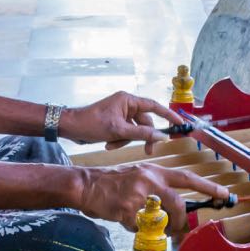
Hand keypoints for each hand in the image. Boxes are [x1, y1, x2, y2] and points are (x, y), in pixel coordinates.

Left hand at [60, 92, 183, 154]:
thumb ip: (142, 133)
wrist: (70, 126)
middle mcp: (126, 104)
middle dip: (142, 137)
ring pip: (135, 130)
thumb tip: (161, 136)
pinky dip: (119, 140)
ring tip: (113, 145)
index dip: (169, 115)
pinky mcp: (115, 122)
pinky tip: (109, 144)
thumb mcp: (118, 130)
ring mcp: (121, 113)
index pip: (154, 106)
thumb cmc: (91, 123)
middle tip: (147, 150)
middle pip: (145, 122)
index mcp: (128, 100)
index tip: (179, 124)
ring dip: (126, 140)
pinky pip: (126, 133)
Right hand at [78, 164, 227, 232]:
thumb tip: (169, 209)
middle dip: (182, 219)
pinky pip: (137, 226)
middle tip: (181, 229)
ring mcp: (138, 194)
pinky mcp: (126, 209)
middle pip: (176, 202)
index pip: (186, 178)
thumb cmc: (110, 183)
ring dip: (156, 226)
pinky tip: (123, 219)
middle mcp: (149, 180)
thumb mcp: (136, 177)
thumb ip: (154, 189)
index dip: (207, 186)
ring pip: (158, 217)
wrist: (84, 184)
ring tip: (147, 225)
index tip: (224, 193)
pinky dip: (132, 227)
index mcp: (153, 172)